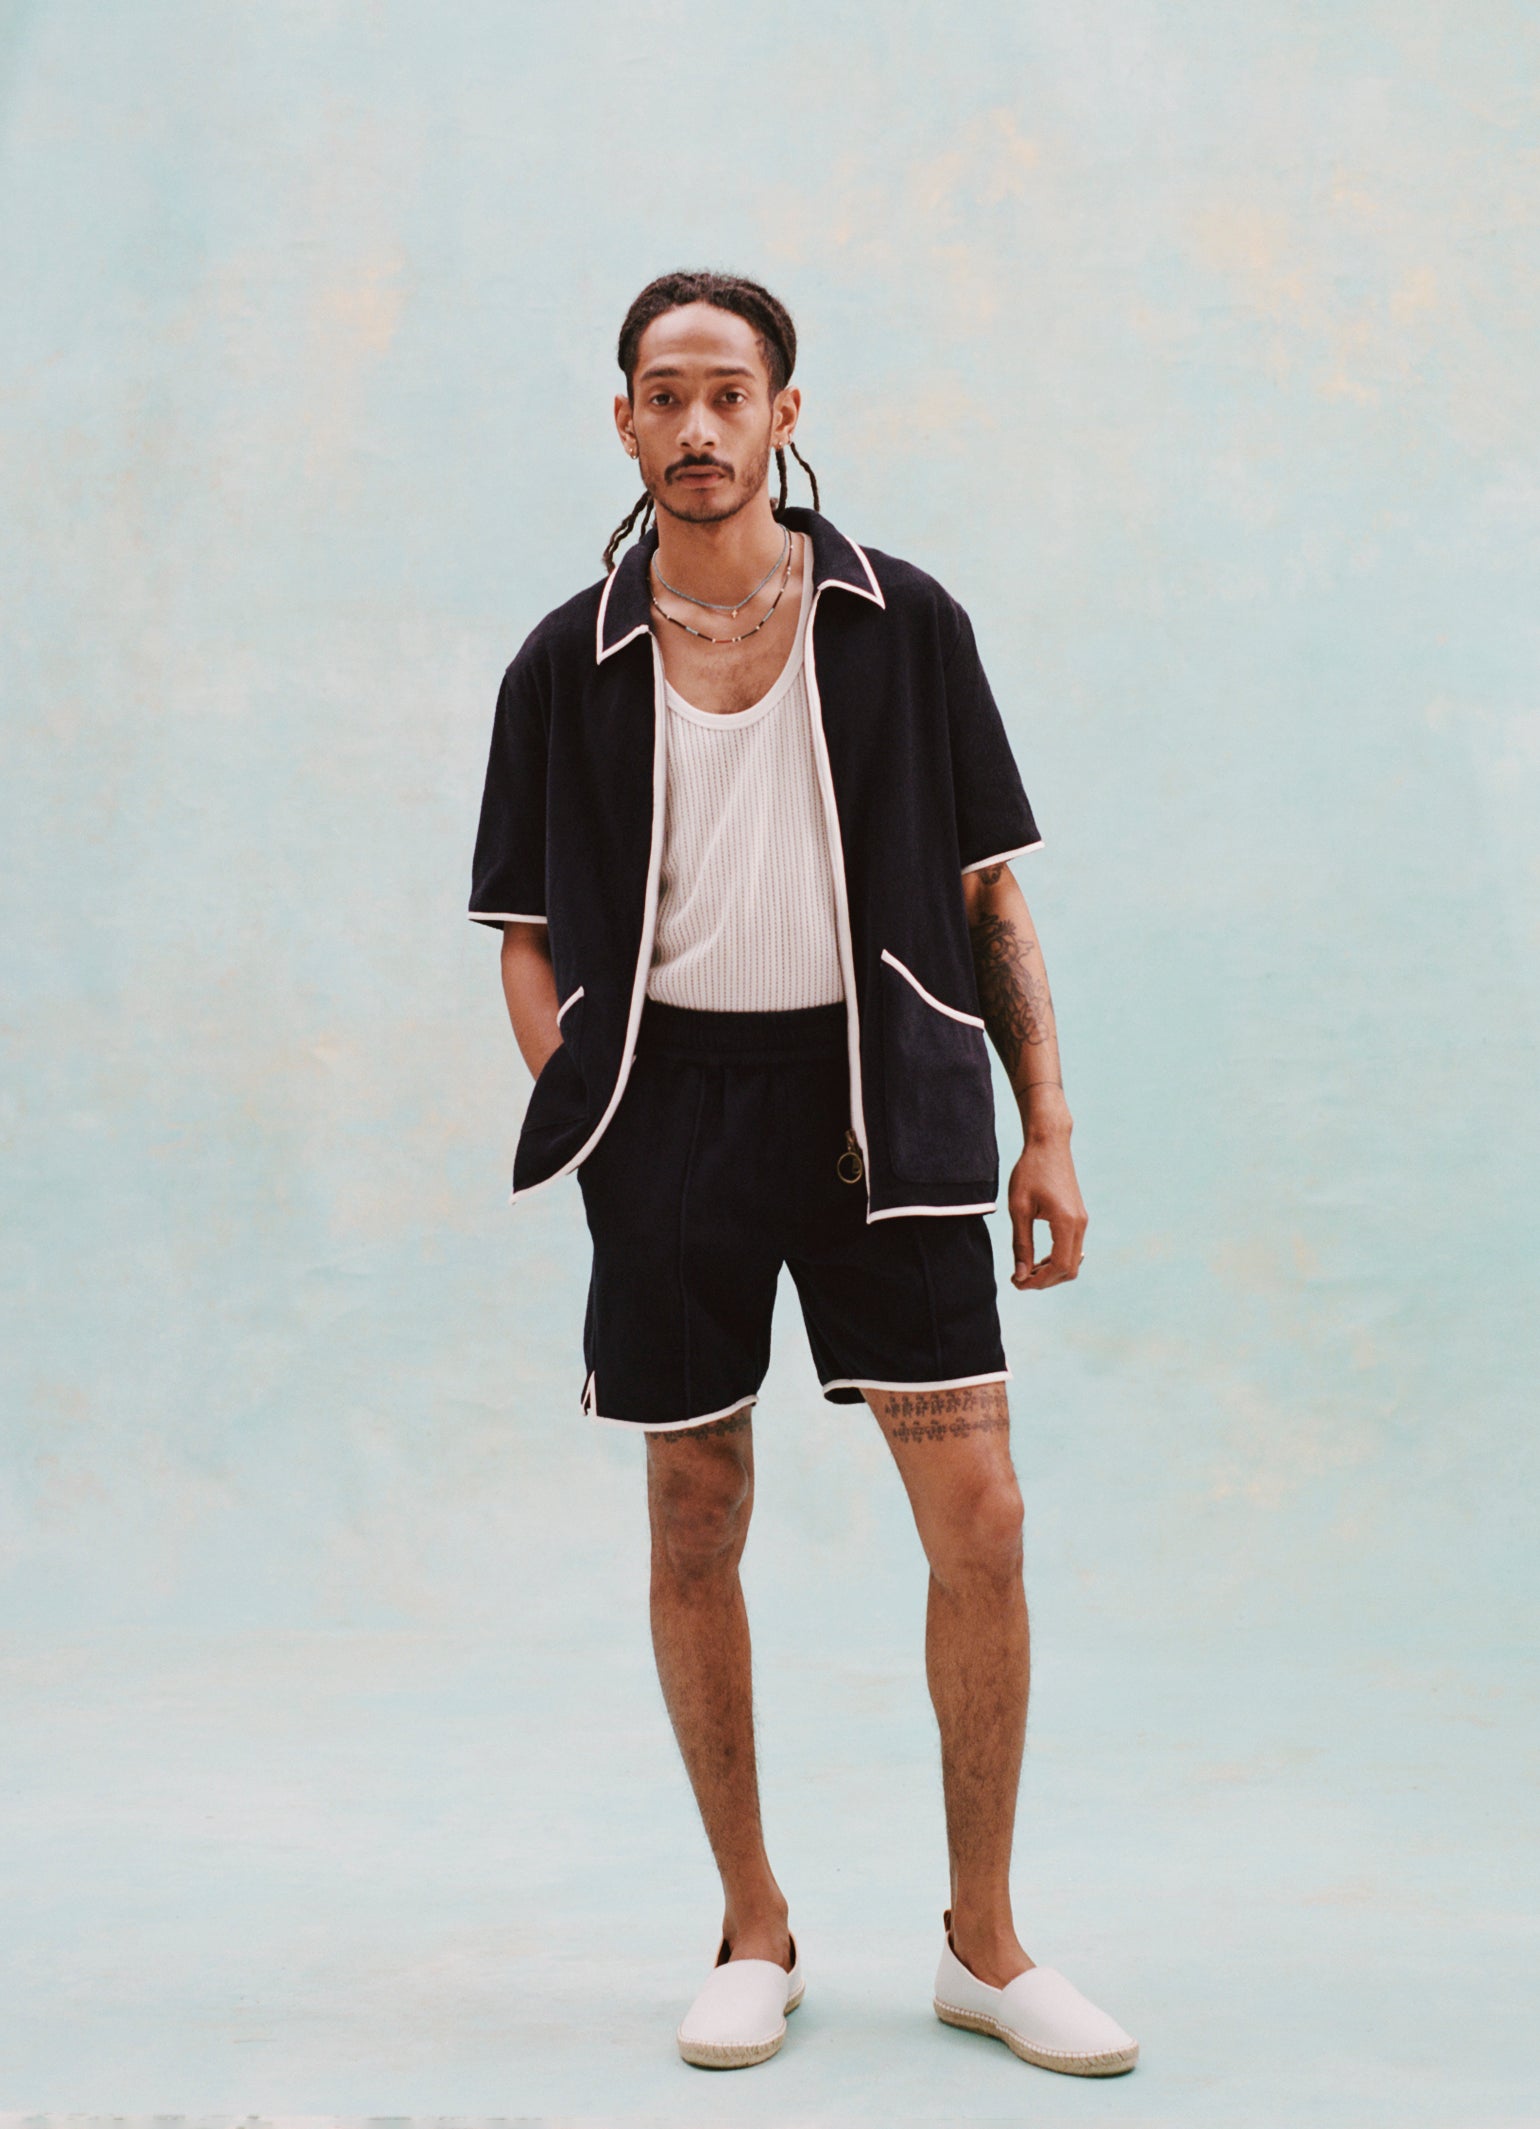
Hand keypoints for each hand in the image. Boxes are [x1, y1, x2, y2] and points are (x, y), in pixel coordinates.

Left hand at [1007, 1140, 1087, 1289]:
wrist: (1048, 1144)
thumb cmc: (1030, 1172)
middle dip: (1045, 1281)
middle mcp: (1079, 1224)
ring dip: (1051, 1272)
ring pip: (1072, 1262)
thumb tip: (1021, 1275)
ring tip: (1025, 1271)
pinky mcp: (1078, 1217)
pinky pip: (1072, 1249)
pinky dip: (1056, 1260)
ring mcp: (1082, 1221)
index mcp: (1066, 1222)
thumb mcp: (1019, 1208)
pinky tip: (1037, 1260)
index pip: (1059, 1267)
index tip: (1017, 1283)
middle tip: (1019, 1280)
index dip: (1039, 1281)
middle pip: (1069, 1270)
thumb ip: (1021, 1244)